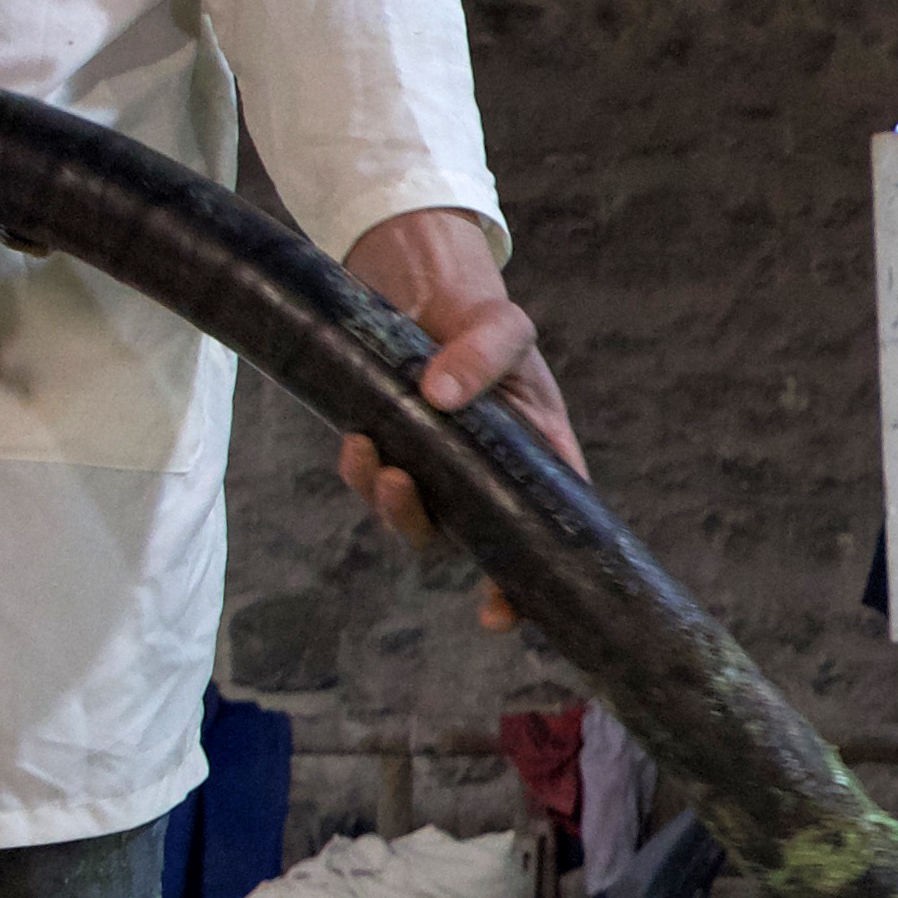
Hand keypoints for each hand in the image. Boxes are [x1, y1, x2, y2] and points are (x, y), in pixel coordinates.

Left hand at [337, 205, 580, 632]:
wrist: (424, 284)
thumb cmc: (482, 314)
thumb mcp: (503, 324)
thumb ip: (484, 353)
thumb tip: (437, 395)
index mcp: (535, 459)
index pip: (542, 535)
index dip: (522, 587)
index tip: (496, 613)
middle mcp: (486, 478)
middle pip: (463, 539)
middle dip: (422, 529)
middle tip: (399, 486)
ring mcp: (436, 469)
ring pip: (412, 517)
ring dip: (386, 503)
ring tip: (369, 455)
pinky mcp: (391, 450)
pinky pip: (371, 482)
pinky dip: (358, 471)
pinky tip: (355, 442)